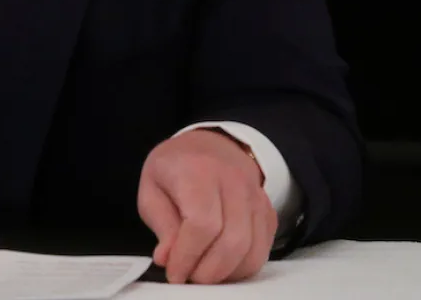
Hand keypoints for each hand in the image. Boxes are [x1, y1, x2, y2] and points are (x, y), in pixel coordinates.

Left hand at [137, 129, 276, 283]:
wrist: (212, 144)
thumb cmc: (177, 167)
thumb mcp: (152, 187)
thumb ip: (161, 224)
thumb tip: (167, 259)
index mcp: (199, 171)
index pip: (203, 223)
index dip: (188, 255)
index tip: (174, 272)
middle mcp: (234, 181)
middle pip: (232, 240)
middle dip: (208, 270)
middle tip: (189, 276)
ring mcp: (256, 196)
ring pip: (252, 249)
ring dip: (226, 272)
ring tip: (203, 272)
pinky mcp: (267, 210)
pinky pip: (263, 249)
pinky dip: (243, 266)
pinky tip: (222, 265)